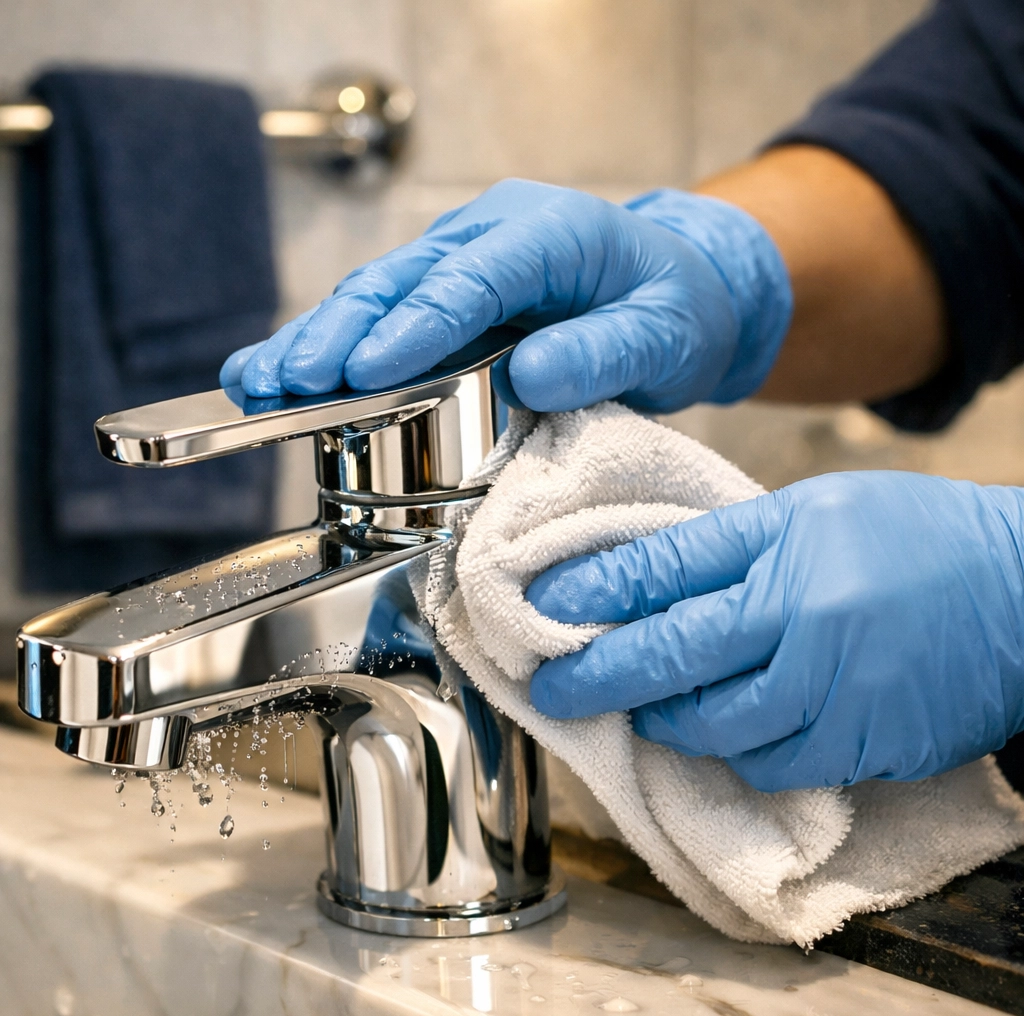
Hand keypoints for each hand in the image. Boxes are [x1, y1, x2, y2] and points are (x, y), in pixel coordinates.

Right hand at [220, 178, 791, 410]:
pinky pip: (382, 317)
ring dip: (316, 341)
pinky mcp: (446, 294)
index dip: (414, 327)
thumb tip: (534, 375)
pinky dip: (332, 348)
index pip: (471, 279)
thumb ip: (609, 351)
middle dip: (339, 334)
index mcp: (549, 234)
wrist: (677, 290)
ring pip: (375, 296)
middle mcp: (492, 237)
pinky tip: (277, 372)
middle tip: (287, 382)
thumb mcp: (668, 333)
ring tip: (258, 383)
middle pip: (402, 280)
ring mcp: (462, 262)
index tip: (366, 371)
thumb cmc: (675, 308)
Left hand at [526, 471, 1023, 790]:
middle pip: (669, 657)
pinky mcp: (860, 745)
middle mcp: (800, 620)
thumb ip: (733, 545)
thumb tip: (648, 577)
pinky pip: (770, 765)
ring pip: (713, 727)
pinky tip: (724, 730)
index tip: (539, 605)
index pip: (661, 569)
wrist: (1023, 595)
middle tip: (550, 689)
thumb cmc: (916, 538)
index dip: (591, 591)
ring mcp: (831, 692)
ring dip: (664, 719)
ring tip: (641, 706)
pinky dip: (734, 751)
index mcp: (784, 545)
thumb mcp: (817, 511)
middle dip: (595, 676)